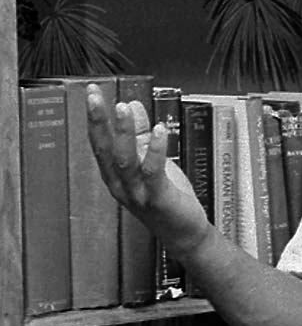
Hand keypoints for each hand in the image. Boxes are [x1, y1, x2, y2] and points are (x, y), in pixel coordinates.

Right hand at [86, 84, 209, 257]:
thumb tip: (131, 104)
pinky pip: (153, 172)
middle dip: (99, 122)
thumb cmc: (166, 197)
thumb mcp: (151, 161)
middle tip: (96, 96)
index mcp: (116, 175)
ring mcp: (137, 193)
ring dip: (125, 133)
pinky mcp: (158, 199)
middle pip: (105, 150)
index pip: (99, 142)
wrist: (183, 232)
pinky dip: (155, 150)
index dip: (95, 118)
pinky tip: (159, 131)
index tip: (92, 93)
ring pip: (126, 160)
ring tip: (123, 107)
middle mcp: (120, 184)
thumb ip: (141, 134)